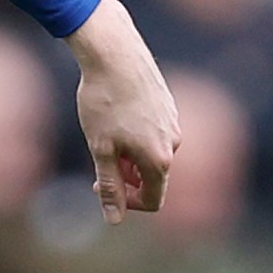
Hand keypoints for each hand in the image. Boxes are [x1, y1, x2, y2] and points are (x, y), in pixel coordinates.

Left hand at [66, 0, 179, 223]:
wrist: (113, 52)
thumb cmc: (103, 100)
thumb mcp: (101, 148)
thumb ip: (110, 186)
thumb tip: (114, 220)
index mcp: (160, 159)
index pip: (153, 200)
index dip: (126, 202)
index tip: (99, 184)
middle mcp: (174, 142)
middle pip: (152, 175)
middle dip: (126, 174)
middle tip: (99, 153)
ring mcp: (173, 120)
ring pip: (151, 150)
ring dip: (129, 152)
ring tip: (104, 128)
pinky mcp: (167, 102)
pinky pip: (152, 129)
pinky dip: (135, 131)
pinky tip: (114, 110)